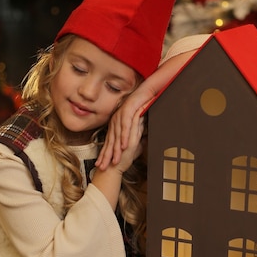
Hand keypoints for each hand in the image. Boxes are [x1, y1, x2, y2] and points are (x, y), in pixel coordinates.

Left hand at [95, 47, 199, 170]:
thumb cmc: (148, 105)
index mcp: (118, 122)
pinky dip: (125, 135)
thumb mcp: (141, 123)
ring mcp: (121, 112)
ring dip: (115, 148)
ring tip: (114, 160)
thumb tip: (137, 147)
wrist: (152, 88)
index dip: (107, 154)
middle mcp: (117, 118)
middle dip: (106, 154)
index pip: (111, 141)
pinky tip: (124, 145)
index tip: (104, 166)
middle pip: (110, 139)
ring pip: (116, 133)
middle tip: (103, 168)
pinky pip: (126, 124)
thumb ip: (137, 134)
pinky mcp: (128, 107)